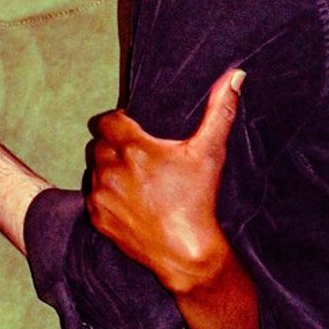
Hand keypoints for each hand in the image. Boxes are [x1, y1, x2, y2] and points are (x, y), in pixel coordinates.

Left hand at [85, 68, 243, 290]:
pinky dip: (107, 196)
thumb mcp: (209, 153)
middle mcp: (110, 169)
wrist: (186, 252)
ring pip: (95, 171)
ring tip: (135, 180)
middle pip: (101, 145)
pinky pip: (93, 197)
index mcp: (132, 148)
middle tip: (140, 157)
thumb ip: (220, 110)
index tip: (135, 130)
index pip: (108, 121)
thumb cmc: (197, 200)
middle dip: (116, 147)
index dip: (120, 123)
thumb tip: (234, 75)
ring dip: (109, 171)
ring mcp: (101, 195)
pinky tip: (130, 201)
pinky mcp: (97, 218)